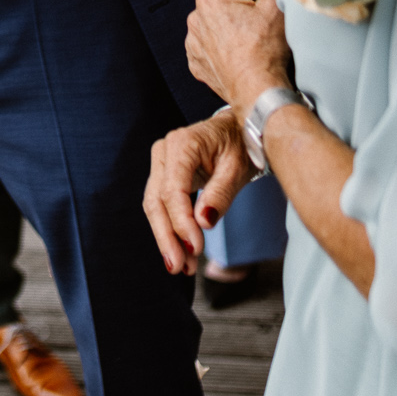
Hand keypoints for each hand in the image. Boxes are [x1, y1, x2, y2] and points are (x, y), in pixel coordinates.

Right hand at [144, 111, 254, 272]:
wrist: (239, 129)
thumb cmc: (241, 144)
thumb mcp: (238, 169)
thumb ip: (221, 194)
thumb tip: (203, 222)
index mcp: (183, 144)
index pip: (173, 190)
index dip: (181, 222)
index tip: (195, 248)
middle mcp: (165, 151)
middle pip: (157, 200)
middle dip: (167, 236)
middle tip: (179, 267)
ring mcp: (161, 162)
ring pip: (155, 205)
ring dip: (167, 237)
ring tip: (183, 265)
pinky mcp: (164, 174)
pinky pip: (161, 204)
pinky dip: (171, 228)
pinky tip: (181, 250)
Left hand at [185, 0, 289, 112]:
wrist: (257, 91)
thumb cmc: (265, 50)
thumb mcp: (276, 7)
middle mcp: (195, 17)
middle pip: (219, 1)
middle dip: (236, 6)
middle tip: (257, 20)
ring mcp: (192, 42)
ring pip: (212, 25)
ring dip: (227, 28)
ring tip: (249, 41)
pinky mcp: (196, 62)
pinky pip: (207, 48)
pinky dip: (220, 49)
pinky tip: (238, 55)